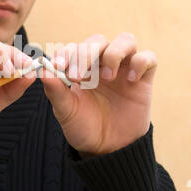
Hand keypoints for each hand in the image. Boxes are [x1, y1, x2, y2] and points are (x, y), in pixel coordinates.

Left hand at [39, 33, 157, 156]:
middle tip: (77, 75)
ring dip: (114, 53)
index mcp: (81, 68)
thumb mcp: (66, 111)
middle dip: (86, 53)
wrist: (106, 150)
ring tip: (107, 77)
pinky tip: (130, 80)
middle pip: (98, 41)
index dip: (66, 53)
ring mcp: (124, 69)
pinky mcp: (143, 79)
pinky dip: (140, 62)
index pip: (74, 48)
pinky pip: (148, 58)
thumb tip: (42, 70)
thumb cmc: (84, 127)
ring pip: (126, 40)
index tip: (58, 66)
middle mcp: (102, 64)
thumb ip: (55, 90)